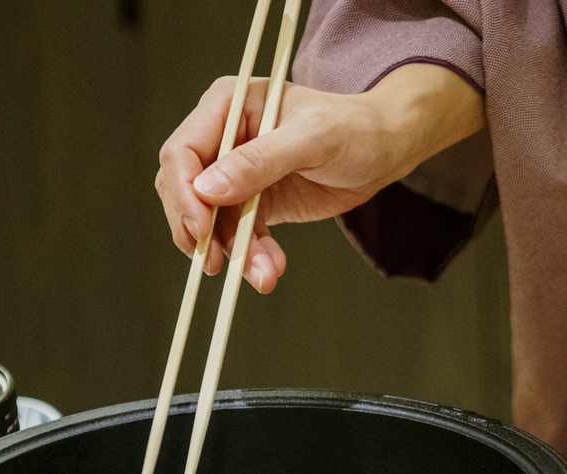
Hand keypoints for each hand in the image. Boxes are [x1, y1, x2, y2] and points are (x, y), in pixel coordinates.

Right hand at [155, 63, 485, 292]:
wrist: (384, 150)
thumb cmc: (353, 128)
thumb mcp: (311, 139)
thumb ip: (260, 161)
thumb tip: (207, 188)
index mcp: (227, 106)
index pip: (183, 151)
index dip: (184, 192)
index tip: (200, 228)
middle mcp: (224, 138)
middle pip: (186, 191)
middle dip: (201, 230)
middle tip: (216, 263)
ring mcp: (237, 173)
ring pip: (214, 221)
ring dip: (233, 252)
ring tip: (263, 275)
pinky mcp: (256, 203)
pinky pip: (240, 235)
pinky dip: (252, 256)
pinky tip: (270, 270)